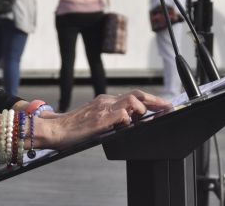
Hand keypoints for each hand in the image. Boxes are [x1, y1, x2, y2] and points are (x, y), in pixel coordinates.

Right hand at [37, 90, 171, 149]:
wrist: (56, 129)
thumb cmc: (74, 127)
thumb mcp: (96, 118)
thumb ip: (111, 116)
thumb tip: (130, 120)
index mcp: (106, 101)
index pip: (133, 96)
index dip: (151, 99)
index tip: (164, 105)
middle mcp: (106, 101)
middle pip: (137, 94)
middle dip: (156, 100)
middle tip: (169, 107)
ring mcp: (103, 109)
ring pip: (131, 100)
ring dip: (144, 108)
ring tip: (150, 116)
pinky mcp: (100, 119)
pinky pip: (120, 114)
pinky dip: (129, 118)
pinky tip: (129, 124)